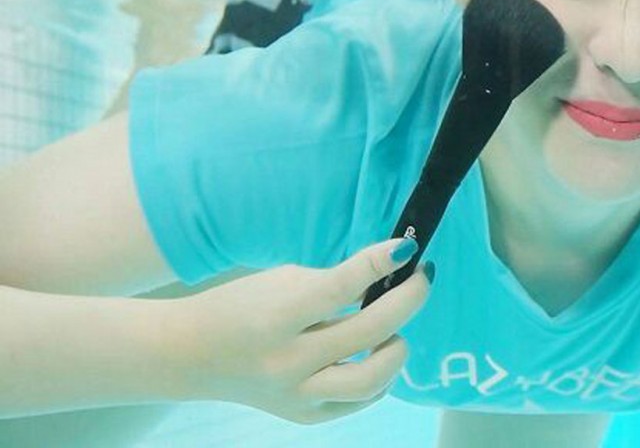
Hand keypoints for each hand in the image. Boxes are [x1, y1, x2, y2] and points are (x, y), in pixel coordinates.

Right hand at [166, 237, 431, 423]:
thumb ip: (333, 281)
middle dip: (408, 300)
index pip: (340, 288)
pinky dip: (379, 377)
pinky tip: (377, 354)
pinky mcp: (305, 417)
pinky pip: (360, 401)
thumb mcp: (280, 281)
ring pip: (372, 380)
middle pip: (369, 333)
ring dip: (396, 347)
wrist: (191, 355)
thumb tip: (390, 272)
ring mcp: (297, 396)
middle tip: (422, 278)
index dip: (379, 264)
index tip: (407, 249)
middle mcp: (288, 364)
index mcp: (276, 318)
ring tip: (394, 327)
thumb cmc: (241, 306)